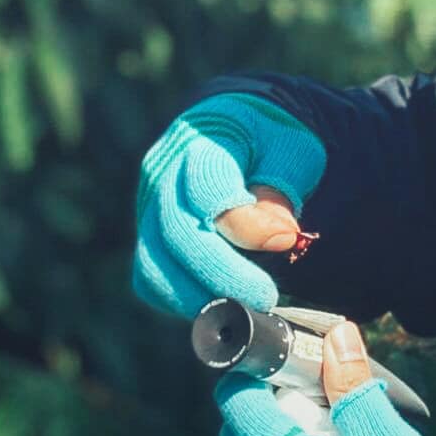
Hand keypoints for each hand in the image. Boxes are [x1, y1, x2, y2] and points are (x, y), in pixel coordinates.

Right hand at [132, 93, 325, 317]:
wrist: (238, 130)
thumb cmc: (267, 140)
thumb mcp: (289, 149)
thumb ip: (280, 189)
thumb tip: (279, 237)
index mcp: (199, 142)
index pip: (209, 191)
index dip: (247, 227)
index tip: (285, 242)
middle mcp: (162, 174)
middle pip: (177, 233)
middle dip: (224, 274)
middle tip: (265, 297)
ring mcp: (147, 207)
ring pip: (155, 265)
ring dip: (199, 295)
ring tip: (244, 306)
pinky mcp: (146, 237)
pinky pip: (151, 280)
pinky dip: (183, 299)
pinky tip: (221, 299)